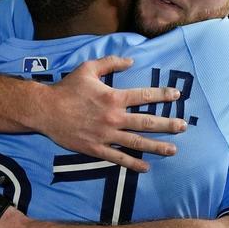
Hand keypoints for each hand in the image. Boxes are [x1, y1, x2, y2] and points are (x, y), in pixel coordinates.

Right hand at [30, 56, 186, 171]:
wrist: (45, 110)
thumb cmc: (67, 88)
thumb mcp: (88, 68)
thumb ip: (111, 63)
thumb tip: (131, 60)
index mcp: (113, 97)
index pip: (145, 96)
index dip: (162, 95)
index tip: (176, 96)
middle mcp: (113, 117)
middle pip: (147, 122)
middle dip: (167, 124)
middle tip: (183, 126)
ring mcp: (106, 135)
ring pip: (137, 142)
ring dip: (157, 147)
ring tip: (173, 150)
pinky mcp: (96, 149)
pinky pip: (118, 158)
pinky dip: (133, 163)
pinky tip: (146, 167)